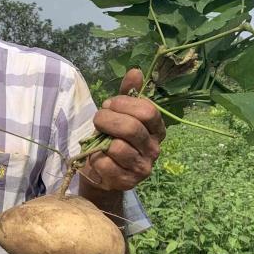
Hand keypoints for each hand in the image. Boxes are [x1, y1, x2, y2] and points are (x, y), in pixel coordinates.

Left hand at [82, 69, 165, 191]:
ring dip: (100, 140)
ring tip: (98, 141)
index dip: (124, 104)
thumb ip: (128, 94)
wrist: (102, 173)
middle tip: (98, 120)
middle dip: (107, 119)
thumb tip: (136, 71)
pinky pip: (106, 164)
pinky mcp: (127, 182)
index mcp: (157, 129)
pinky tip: (97, 158)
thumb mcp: (119, 114)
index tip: (109, 104)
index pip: (148, 111)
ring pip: (118, 147)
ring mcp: (143, 168)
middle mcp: (154, 149)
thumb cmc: (112, 138)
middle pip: (131, 128)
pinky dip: (96, 158)